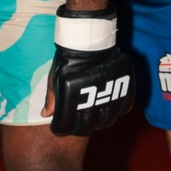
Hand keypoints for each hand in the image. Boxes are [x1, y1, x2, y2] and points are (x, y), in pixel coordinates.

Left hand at [44, 11, 135, 135]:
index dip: (62, 129)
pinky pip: (124, 109)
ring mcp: (110, 98)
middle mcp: (92, 104)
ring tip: (96, 116)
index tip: (61, 127)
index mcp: (71, 103)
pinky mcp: (125, 90)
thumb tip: (45, 115)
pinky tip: (112, 106)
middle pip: (87, 128)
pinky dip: (119, 110)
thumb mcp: (55, 79)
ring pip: (107, 122)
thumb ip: (51, 99)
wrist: (89, 42)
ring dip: (100, 122)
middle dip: (80, 129)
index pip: (66, 128)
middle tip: (79, 123)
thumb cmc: (68, 60)